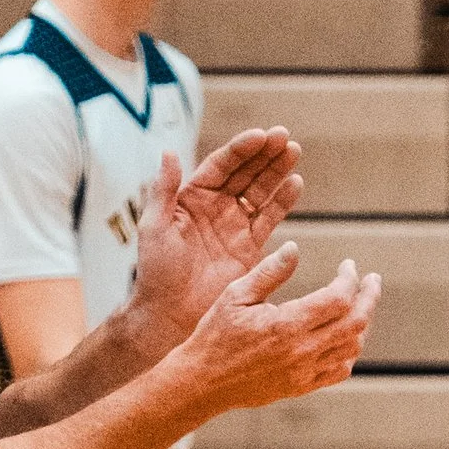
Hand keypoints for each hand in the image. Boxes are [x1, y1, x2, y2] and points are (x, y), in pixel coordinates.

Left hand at [126, 131, 303, 353]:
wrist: (171, 313)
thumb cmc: (156, 272)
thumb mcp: (153, 227)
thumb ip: (162, 190)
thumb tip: (167, 151)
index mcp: (191, 197)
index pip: (220, 165)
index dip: (240, 149)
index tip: (260, 135)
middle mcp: (215, 207)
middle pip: (244, 172)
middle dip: (264, 153)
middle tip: (284, 136)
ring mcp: (234, 225)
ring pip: (260, 190)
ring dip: (277, 171)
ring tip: (294, 151)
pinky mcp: (249, 247)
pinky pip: (269, 218)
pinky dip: (283, 201)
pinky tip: (295, 183)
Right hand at [180, 243, 378, 417]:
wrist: (202, 383)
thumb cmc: (214, 335)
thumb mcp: (235, 296)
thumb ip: (268, 272)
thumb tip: (294, 248)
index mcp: (286, 325)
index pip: (338, 299)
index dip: (350, 278)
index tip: (348, 265)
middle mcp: (301, 350)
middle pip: (356, 322)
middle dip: (369, 297)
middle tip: (372, 280)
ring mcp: (304, 372)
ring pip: (352, 347)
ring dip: (362, 323)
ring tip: (357, 305)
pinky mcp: (301, 386)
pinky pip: (339, 371)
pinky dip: (349, 351)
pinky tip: (344, 337)